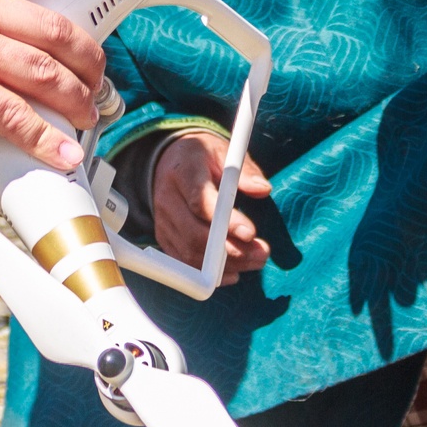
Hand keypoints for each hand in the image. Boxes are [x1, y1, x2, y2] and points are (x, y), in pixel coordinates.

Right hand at [151, 130, 272, 274]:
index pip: (200, 202)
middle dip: (230, 250)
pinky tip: (234, 272)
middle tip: (262, 253)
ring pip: (190, 253)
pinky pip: (184, 262)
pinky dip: (208, 274)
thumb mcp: (224, 153)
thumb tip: (263, 190)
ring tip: (256, 261)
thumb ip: (244, 171)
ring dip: (225, 265)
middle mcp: (167, 199)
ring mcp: (163, 221)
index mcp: (182, 172)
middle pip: (194, 234)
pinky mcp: (164, 237)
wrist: (169, 162)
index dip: (225, 222)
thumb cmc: (202, 157)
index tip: (250, 233)